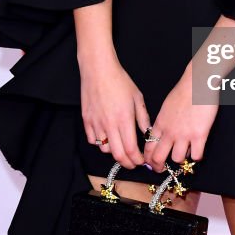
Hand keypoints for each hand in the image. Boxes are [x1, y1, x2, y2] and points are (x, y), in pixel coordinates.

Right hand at [78, 48, 150, 168]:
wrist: (98, 70)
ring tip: (121, 147)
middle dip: (128, 163)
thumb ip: (143, 117)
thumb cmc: (120, 81)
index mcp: (124, 120)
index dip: (138, 160)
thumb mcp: (137, 98)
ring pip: (104, 150)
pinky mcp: (86, 121)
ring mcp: (96, 124)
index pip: (131, 150)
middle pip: (118, 155)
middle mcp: (109, 125)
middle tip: (133, 163)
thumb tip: (147, 133)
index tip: (142, 160)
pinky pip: (93, 140)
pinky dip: (101, 143)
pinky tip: (108, 137)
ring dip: (114, 152)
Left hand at [143, 65, 218, 172]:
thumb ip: (162, 121)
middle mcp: (169, 132)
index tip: (150, 163)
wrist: (197, 83)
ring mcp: (184, 135)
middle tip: (162, 170)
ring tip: (185, 154)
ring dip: (181, 159)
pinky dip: (197, 156)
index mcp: (160, 124)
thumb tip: (160, 132)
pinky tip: (198, 151)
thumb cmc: (183, 91)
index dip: (148, 159)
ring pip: (177, 159)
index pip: (148, 147)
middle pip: (158, 158)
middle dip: (158, 167)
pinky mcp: (199, 135)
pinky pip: (196, 155)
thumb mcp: (166, 107)